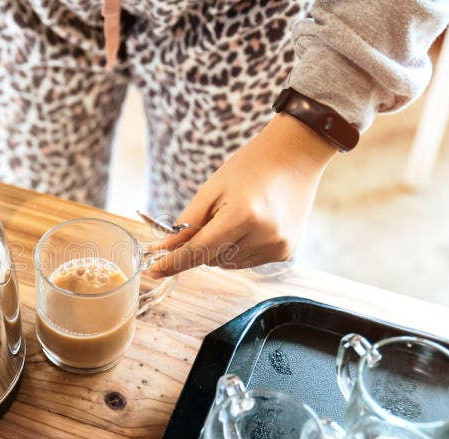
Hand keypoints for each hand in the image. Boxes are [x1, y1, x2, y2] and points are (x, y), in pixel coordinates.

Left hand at [150, 114, 336, 276]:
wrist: (294, 156)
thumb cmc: (249, 167)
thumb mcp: (212, 189)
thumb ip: (189, 223)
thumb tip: (167, 250)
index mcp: (243, 216)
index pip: (199, 251)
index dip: (174, 263)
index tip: (154, 271)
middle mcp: (264, 236)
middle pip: (212, 259)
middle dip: (202, 244)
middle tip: (214, 215)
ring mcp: (278, 247)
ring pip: (229, 263)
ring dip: (221, 248)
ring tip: (237, 216)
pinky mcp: (286, 252)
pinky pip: (248, 261)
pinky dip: (240, 248)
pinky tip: (251, 225)